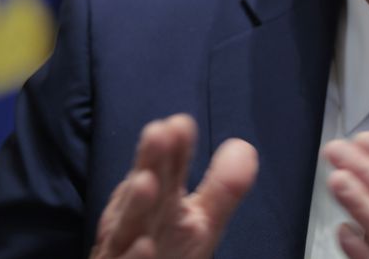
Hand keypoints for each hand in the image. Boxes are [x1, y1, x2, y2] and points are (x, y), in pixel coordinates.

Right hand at [89, 114, 257, 258]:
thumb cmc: (169, 251)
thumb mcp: (201, 222)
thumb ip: (223, 188)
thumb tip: (243, 146)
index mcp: (158, 200)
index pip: (168, 169)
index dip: (175, 149)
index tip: (182, 123)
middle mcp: (138, 219)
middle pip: (144, 187)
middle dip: (150, 161)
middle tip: (158, 132)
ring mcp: (124, 248)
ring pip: (127, 225)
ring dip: (135, 203)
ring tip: (146, 180)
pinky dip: (134, 258)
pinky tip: (145, 246)